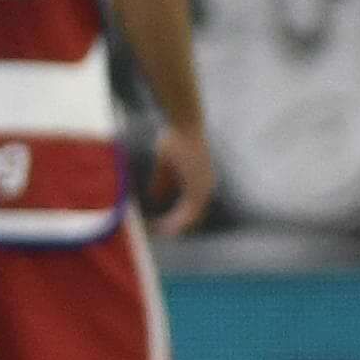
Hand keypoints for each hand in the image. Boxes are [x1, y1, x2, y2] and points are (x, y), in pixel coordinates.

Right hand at [142, 119, 214, 236]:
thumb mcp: (164, 166)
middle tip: (155, 233)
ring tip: (156, 234)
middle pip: (191, 217)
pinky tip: (163, 227)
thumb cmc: (175, 139)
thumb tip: (155, 198)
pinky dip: (175, 223)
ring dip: (173, 228)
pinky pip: (187, 213)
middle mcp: (205, 188)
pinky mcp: (198, 188)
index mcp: (199, 183)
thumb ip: (162, 183)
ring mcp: (203, 189)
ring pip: (190, 218)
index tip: (157, 225)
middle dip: (173, 227)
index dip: (174, 219)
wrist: (183, 125)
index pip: (188, 209)